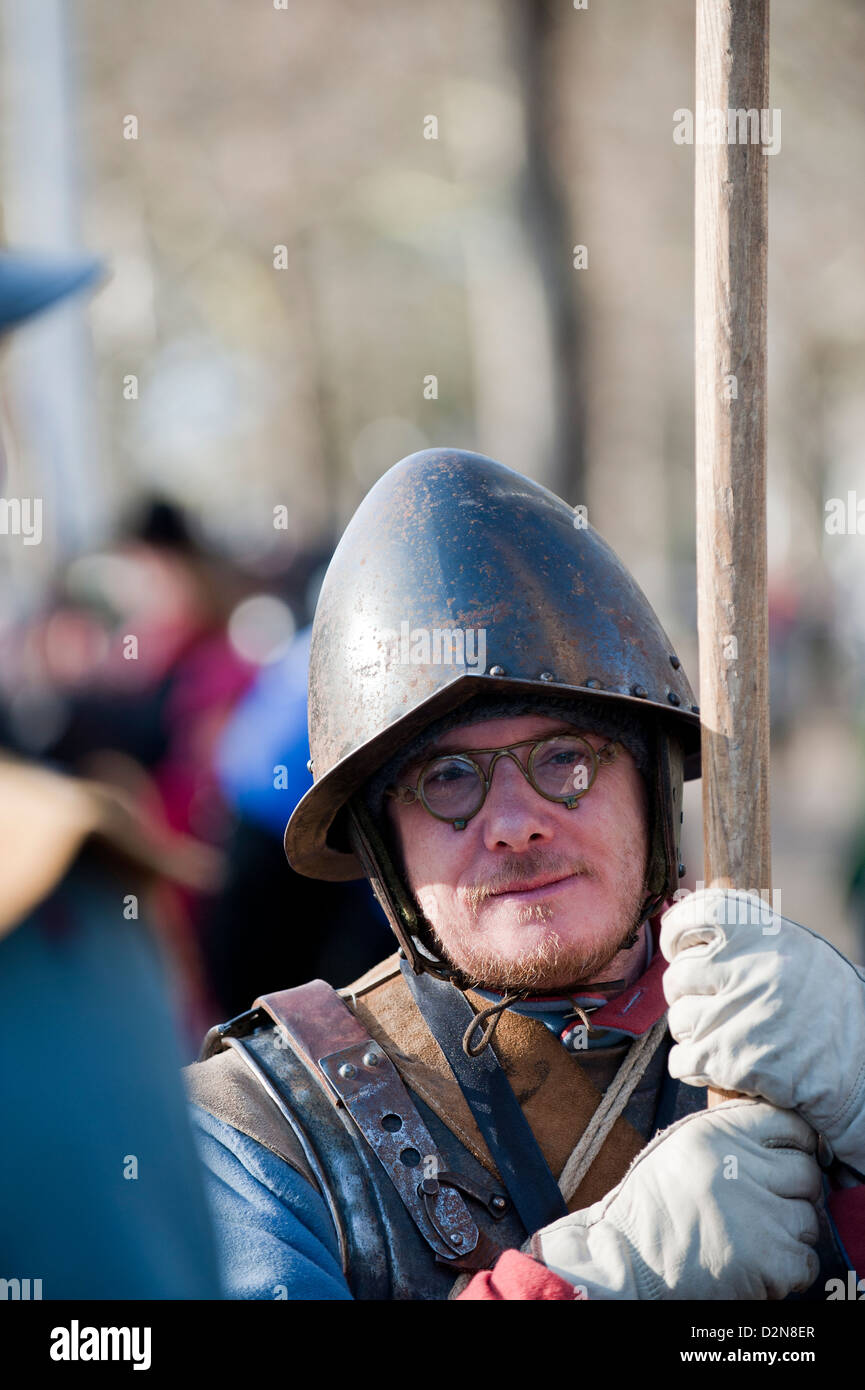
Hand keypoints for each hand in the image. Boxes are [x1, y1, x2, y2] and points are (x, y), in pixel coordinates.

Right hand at [532, 1100, 820, 1299]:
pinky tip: (756, 1265)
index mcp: (717, 1132)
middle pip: (806, 1172)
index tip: (782, 1165)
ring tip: (752, 1239)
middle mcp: (739, 1165)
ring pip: (808, 1218)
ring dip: (788, 1233)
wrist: (629, 1260)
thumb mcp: (684, 1146)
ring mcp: (758, 1213)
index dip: (794, 1146)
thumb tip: (784, 1137)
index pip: (790, 1124)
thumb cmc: (655, 1205)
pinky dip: (787, 1269)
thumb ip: (731, 1134)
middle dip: (792, 1193)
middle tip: (765, 1209)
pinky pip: (804, 1260)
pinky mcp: (767, 1259)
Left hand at [661, 887, 864, 1166]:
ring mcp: (741, 1020)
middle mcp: (751, 972)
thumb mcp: (798, 950)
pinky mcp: (736, 1065)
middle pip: (679, 976)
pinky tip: (713, 1062)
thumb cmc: (829, 1004)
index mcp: (767, 937)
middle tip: (708, 1000)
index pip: (697, 914)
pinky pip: (681, 1060)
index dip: (676, 930)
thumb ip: (747, 932)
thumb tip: (685, 910)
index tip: (677, 946)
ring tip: (720, 1032)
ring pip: (679, 1020)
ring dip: (692, 1030)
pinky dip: (689, 1064)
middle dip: (686, 991)